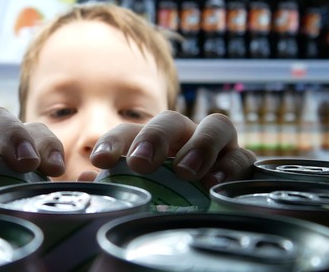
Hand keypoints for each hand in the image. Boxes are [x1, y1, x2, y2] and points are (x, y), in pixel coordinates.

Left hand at [90, 110, 255, 188]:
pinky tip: (213, 183)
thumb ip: (115, 184)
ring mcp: (217, 146)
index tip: (100, 160)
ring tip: (184, 170)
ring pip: (215, 126)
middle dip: (155, 137)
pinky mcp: (242, 162)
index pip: (130, 132)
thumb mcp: (141, 193)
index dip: (114, 142)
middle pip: (171, 121)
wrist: (212, 208)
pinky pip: (242, 156)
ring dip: (199, 145)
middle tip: (140, 162)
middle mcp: (185, 137)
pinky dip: (229, 166)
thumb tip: (86, 181)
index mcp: (153, 142)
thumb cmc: (168, 198)